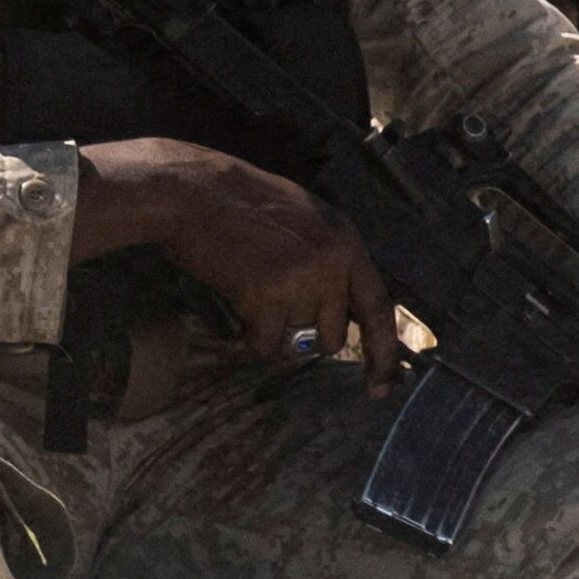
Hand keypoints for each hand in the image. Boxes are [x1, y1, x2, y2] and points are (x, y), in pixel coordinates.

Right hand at [74, 136, 397, 388]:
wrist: (195, 193)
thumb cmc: (242, 201)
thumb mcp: (305, 218)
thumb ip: (329, 257)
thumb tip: (338, 301)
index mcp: (346, 242)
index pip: (378, 307)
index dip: (383, 351)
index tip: (381, 385)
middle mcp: (332, 264)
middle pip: (332, 336)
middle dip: (304, 334)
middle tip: (274, 306)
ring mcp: (302, 282)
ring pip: (293, 341)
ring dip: (269, 327)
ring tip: (248, 288)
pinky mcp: (268, 298)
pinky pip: (263, 344)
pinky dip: (246, 335)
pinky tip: (235, 303)